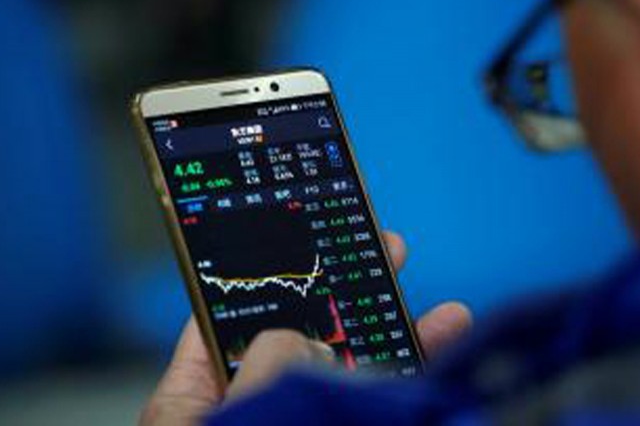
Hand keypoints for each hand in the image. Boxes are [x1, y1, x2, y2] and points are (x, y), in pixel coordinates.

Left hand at [139, 231, 471, 425]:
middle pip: (299, 336)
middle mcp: (251, 411)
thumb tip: (299, 335)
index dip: (262, 269)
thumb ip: (259, 380)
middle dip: (344, 292)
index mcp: (197, 399)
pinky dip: (405, 382)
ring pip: (347, 376)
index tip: (301, 230)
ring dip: (394, 340)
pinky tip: (443, 355)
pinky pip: (371, 407)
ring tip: (441, 309)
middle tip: (386, 248)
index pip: (225, 316)